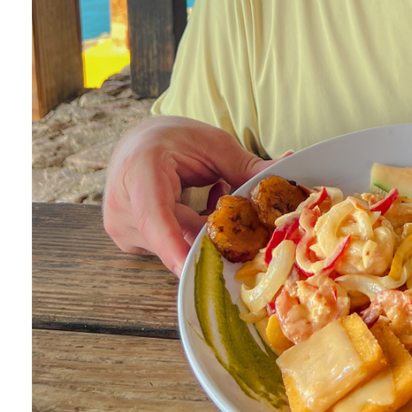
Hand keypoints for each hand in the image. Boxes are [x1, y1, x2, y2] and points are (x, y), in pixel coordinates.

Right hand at [101, 114, 270, 274]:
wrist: (136, 143)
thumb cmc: (171, 139)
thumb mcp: (212, 145)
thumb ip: (246, 168)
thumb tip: (289, 178)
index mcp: (139, 172)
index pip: (154, 217)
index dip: (173, 247)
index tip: (193, 272)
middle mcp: (122, 207)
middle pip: (177, 237)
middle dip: (217, 233)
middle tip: (247, 212)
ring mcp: (123, 230)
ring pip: (178, 246)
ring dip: (205, 231)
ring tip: (212, 194)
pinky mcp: (131, 243)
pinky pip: (172, 248)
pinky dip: (192, 233)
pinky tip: (198, 206)